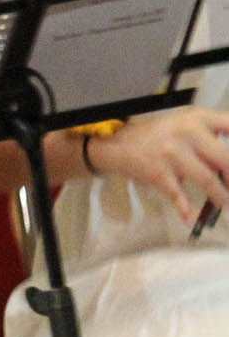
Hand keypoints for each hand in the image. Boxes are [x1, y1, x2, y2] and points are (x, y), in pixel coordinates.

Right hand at [88, 107, 228, 227]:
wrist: (118, 143)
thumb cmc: (160, 136)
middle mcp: (187, 134)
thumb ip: (212, 137)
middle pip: (225, 158)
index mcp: (198, 119)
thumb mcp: (187, 125)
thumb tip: (228, 165)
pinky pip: (177, 194)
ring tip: (227, 205)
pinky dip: (183, 208)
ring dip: (221, 197)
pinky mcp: (158, 173)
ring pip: (206, 179)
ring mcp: (172, 154)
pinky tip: (188, 218)